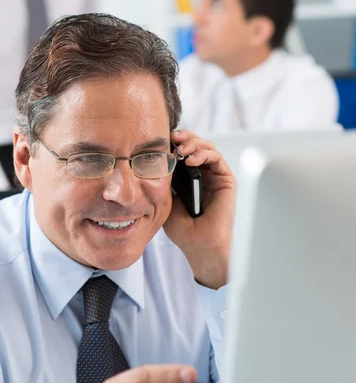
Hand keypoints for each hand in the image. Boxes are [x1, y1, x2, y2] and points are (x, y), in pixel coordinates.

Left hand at [164, 130, 235, 288]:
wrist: (199, 245)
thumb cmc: (183, 228)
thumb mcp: (165, 199)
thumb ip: (164, 178)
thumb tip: (156, 156)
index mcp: (188, 176)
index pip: (183, 150)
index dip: (174, 141)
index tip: (161, 139)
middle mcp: (203, 173)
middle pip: (196, 143)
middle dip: (184, 136)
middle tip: (172, 137)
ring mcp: (215, 175)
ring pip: (207, 147)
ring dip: (194, 143)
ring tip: (181, 149)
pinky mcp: (226, 180)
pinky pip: (217, 158)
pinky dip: (204, 154)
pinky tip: (191, 160)